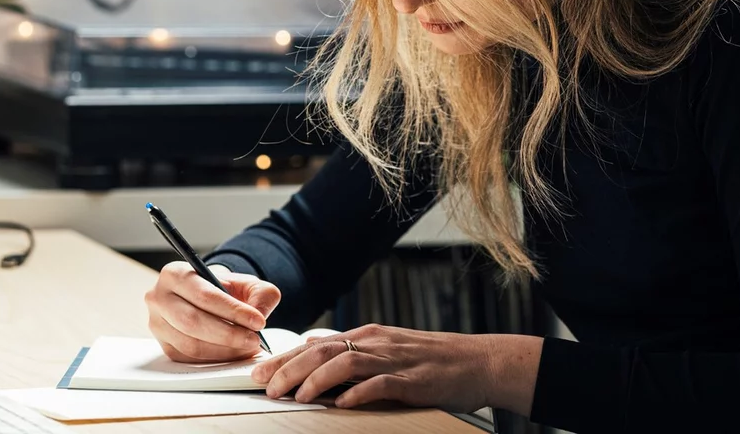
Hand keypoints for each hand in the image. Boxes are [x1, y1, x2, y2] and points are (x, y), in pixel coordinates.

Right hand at [145, 262, 280, 362]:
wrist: (208, 298)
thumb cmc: (225, 289)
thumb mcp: (248, 283)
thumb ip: (260, 294)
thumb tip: (259, 314)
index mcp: (175, 274)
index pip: (204, 294)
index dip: (232, 310)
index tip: (258, 321)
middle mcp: (159, 298)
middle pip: (193, 322)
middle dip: (228, 334)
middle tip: (254, 340)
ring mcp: (157, 324)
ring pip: (191, 344)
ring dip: (224, 350)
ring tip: (248, 347)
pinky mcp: (164, 345)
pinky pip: (189, 358)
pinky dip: (215, 359)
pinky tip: (234, 353)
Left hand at [250, 323, 542, 414]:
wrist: (481, 361)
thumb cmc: (435, 361)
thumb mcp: (389, 351)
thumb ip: (356, 354)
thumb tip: (316, 356)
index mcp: (370, 336)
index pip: (317, 343)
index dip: (285, 357)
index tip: (259, 372)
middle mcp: (377, 342)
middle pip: (323, 349)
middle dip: (289, 367)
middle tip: (265, 386)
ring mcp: (395, 359)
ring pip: (345, 361)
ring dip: (315, 379)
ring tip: (293, 396)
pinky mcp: (414, 378)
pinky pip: (381, 384)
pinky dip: (358, 393)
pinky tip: (341, 404)